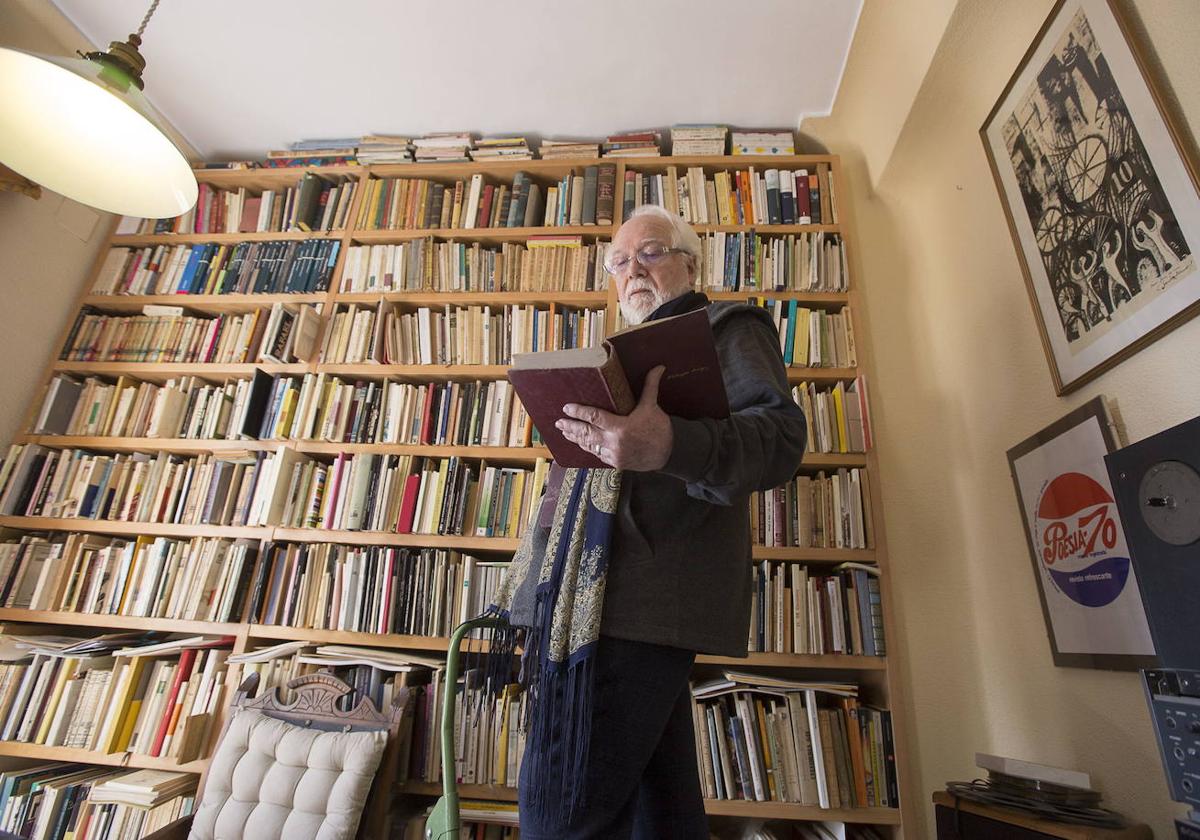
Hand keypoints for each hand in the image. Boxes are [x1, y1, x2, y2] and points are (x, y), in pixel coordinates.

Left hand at [556, 366, 672, 470]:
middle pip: (586, 433)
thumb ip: (650, 387)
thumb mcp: (653, 407)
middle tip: (558, 422)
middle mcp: (614, 442)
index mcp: (621, 427)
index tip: (567, 408)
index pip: (594, 417)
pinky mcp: (615, 463)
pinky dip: (588, 448)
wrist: (669, 455)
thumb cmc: (660, 430)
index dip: (578, 412)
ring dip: (576, 438)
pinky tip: (581, 443)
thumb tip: (658, 367)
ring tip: (565, 432)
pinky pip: (597, 455)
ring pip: (589, 446)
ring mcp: (613, 454)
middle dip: (571, 427)